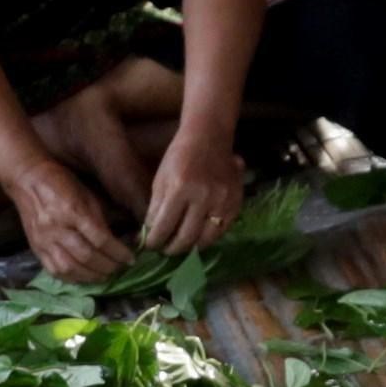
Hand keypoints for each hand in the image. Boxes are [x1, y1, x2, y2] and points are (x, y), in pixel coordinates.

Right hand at [2, 153, 129, 282]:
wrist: (26, 179)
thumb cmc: (61, 182)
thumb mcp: (86, 195)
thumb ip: (100, 220)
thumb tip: (117, 242)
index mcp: (72, 210)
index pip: (100, 239)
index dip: (118, 252)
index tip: (131, 258)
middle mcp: (56, 228)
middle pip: (86, 256)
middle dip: (108, 266)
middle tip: (120, 268)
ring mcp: (44, 240)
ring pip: (70, 267)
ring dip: (91, 276)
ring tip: (105, 276)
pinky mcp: (36, 248)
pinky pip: (54, 270)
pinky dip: (72, 278)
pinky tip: (84, 278)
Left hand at [142, 126, 248, 257]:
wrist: (209, 136)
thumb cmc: (180, 156)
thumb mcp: (161, 179)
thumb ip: (156, 208)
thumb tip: (150, 234)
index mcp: (180, 188)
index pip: (164, 227)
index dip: (154, 241)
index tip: (149, 246)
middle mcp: (203, 197)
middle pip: (185, 238)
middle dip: (171, 249)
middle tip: (165, 250)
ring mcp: (222, 201)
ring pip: (205, 240)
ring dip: (190, 248)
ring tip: (181, 246)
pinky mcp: (235, 203)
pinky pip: (221, 231)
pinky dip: (208, 238)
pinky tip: (198, 236)